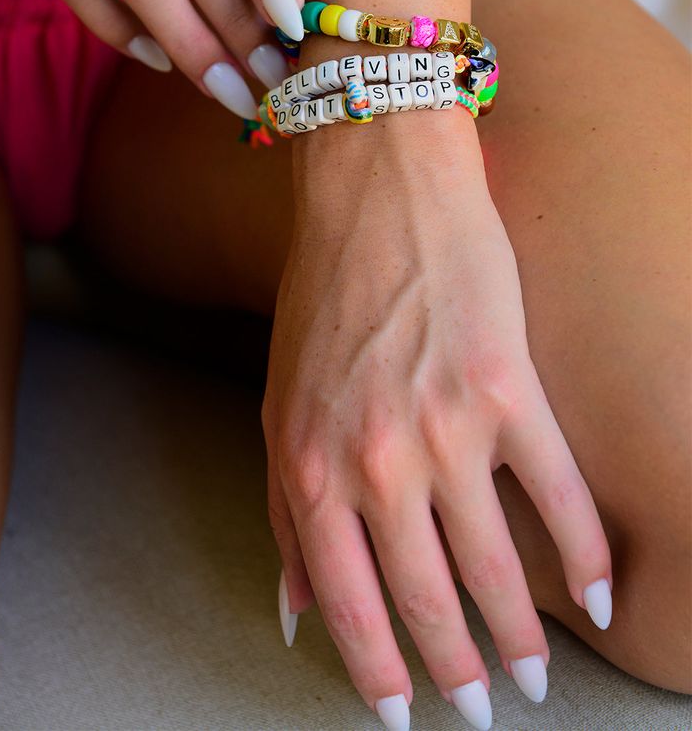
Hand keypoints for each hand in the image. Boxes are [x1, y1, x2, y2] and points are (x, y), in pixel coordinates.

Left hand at [262, 82, 611, 728]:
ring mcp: (447, 428)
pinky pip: (558, 496)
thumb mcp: (279, 408)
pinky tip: (596, 598)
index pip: (347, 604)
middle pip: (425, 598)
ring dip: (519, 635)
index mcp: (312, 467)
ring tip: (531, 678)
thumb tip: (292, 610)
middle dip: (454, 670)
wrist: (376, 196)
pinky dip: (586, 555)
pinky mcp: (510, 391)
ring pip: (496, 565)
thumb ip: (284, 511)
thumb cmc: (323, 300)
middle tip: (478, 708)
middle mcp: (377, 460)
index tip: (404, 716)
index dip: (378, 674)